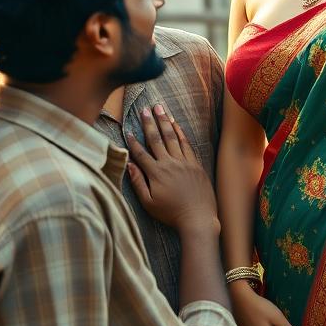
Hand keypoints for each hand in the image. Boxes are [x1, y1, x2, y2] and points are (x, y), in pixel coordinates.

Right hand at [126, 105, 216, 234]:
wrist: (198, 217)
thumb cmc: (171, 213)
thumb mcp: (148, 203)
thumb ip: (138, 183)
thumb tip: (129, 165)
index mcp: (156, 173)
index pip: (141, 153)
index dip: (133, 141)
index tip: (128, 130)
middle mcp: (169, 163)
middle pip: (156, 139)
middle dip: (149, 123)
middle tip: (144, 109)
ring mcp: (184, 162)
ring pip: (172, 137)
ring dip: (165, 122)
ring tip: (160, 108)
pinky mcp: (195, 164)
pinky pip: (186, 144)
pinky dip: (180, 133)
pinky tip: (176, 124)